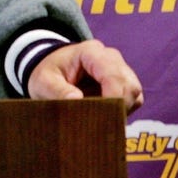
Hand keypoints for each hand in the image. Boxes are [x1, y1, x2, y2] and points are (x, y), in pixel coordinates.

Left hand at [28, 39, 143, 113]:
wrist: (52, 70)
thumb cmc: (48, 73)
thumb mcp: (43, 81)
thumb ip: (57, 90)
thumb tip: (76, 100)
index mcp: (91, 52)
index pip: (113, 74)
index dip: (113, 98)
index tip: (103, 118)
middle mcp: (110, 58)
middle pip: (129, 85)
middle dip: (118, 108)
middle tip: (99, 124)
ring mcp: (120, 70)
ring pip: (134, 94)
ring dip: (120, 111)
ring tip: (99, 121)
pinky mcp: (124, 84)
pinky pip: (132, 100)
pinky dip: (121, 111)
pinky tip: (104, 117)